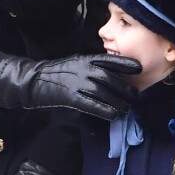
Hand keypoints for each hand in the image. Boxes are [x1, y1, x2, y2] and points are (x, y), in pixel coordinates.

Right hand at [0, 54, 140, 120]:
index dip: (126, 63)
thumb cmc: (58, 72)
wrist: (35, 80)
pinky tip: (114, 115)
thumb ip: (93, 65)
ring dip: (118, 102)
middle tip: (134, 96)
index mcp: (86, 59)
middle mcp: (84, 69)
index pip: (110, 59)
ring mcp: (78, 83)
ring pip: (104, 93)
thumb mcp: (77, 62)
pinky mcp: (72, 97)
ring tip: (126, 109)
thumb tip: (112, 73)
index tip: (139, 67)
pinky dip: (105, 110)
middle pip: (110, 78)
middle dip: (125, 88)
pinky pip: (92, 104)